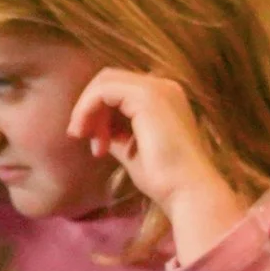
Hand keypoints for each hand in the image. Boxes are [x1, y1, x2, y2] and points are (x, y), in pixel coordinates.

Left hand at [66, 70, 235, 221]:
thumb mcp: (132, 150)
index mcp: (165, 98)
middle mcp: (164, 87)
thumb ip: (116, 135)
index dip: (100, 113)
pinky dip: (87, 108)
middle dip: (89, 107)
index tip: (96, 146)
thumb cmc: (165, 178)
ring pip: (105, 82)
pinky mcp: (147, 96)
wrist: (187, 190)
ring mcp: (157, 89)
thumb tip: (95, 130)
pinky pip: (104, 90)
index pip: (120, 91)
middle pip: (110, 80)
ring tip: (83, 138)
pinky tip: (88, 133)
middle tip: (82, 137)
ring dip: (86, 109)